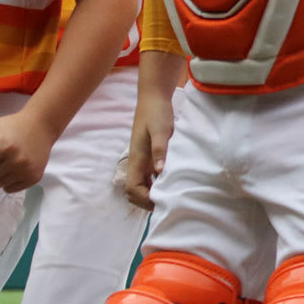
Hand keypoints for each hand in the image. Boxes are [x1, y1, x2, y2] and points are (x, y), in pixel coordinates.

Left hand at [0, 111, 58, 193]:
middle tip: (0, 154)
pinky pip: (10, 189)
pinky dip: (8, 181)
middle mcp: (16, 160)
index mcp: (4, 146)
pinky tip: (15, 168)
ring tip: (7, 161)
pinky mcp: (34, 177)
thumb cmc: (11, 126)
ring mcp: (27, 170)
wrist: (41, 126)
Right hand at [122, 94, 174, 209]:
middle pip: (134, 191)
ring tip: (171, 198)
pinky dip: (157, 184)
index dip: (143, 199)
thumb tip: (159, 172)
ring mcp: (143, 160)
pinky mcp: (150, 156)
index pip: (132, 188)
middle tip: (166, 204)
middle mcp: (138, 163)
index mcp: (137, 159)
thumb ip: (159, 150)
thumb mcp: (160, 131)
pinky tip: (171, 184)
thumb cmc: (157, 113)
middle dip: (146, 201)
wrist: (154, 99)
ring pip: (142, 185)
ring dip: (152, 194)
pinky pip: (150, 177)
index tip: (160, 202)